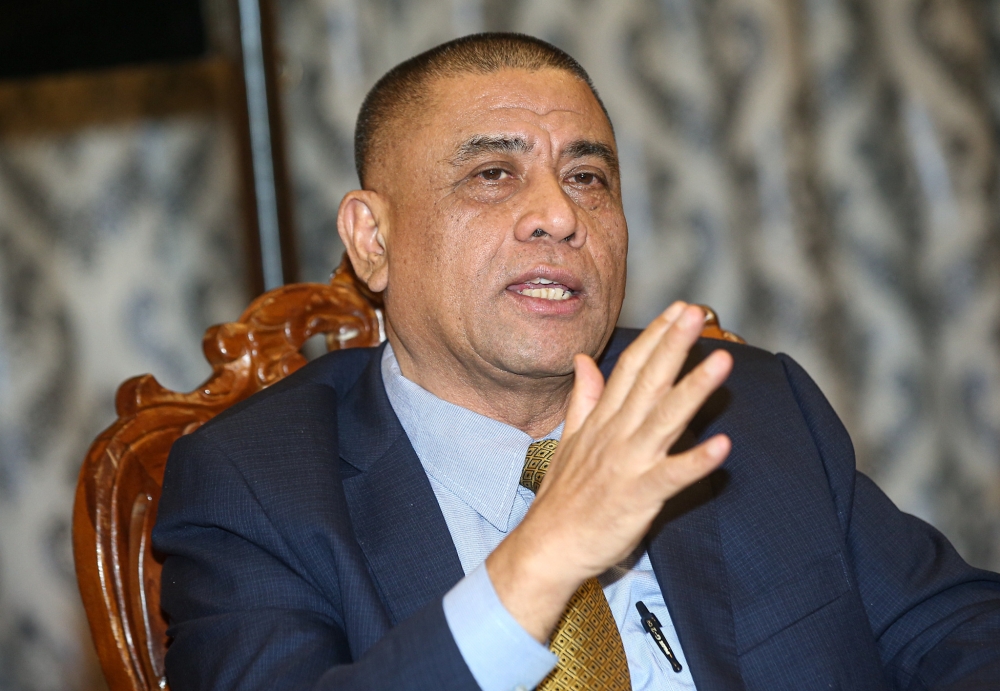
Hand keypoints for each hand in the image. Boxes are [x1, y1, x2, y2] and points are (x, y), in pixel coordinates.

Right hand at [485, 302, 732, 641]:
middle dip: (674, 345)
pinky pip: (671, 477)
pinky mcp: (637, 496)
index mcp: (603, 421)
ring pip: (665, 419)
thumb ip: (584, 398)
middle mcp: (616, 435)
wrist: (549, 547)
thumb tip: (583, 359)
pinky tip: (723, 446)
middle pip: (649, 382)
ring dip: (693, 390)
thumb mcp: (570, 439)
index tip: (678, 309)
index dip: (656, 337)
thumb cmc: (563, 498)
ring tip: (721, 362)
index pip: (631, 369)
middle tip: (696, 312)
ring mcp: (627, 464)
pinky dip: (696, 462)